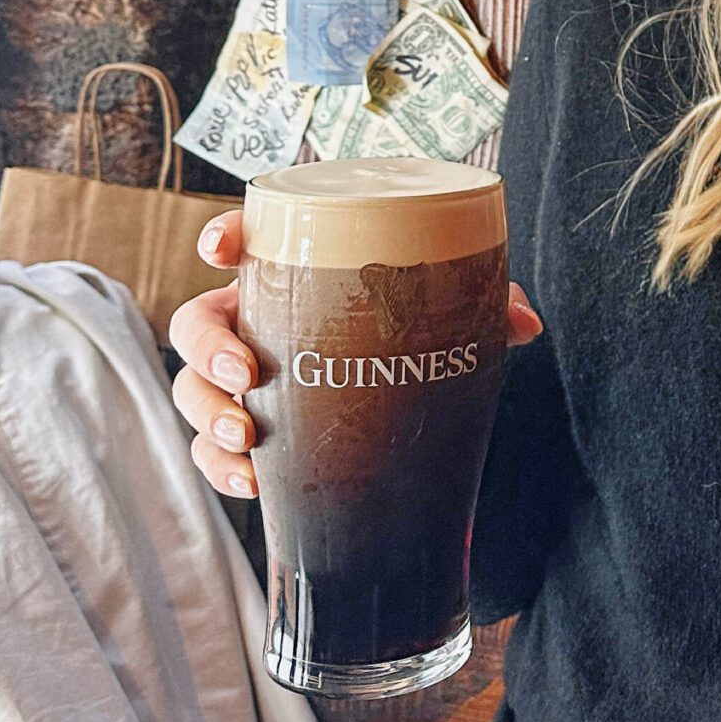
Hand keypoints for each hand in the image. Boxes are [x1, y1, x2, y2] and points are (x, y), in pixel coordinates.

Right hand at [168, 211, 544, 501]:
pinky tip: (252, 484)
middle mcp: (258, 325)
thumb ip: (485, 306)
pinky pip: (213, 452)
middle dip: (209, 348)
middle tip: (246, 374)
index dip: (223, 237)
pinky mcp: (252, 433)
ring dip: (208, 414)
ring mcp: (246, 382)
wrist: (410, 401)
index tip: (221, 250)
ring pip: (194, 390)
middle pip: (199, 325)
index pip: (245, 243)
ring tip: (247, 440)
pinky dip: (221, 469)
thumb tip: (525, 323)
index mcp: (294, 278)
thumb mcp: (451, 315)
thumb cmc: (416, 334)